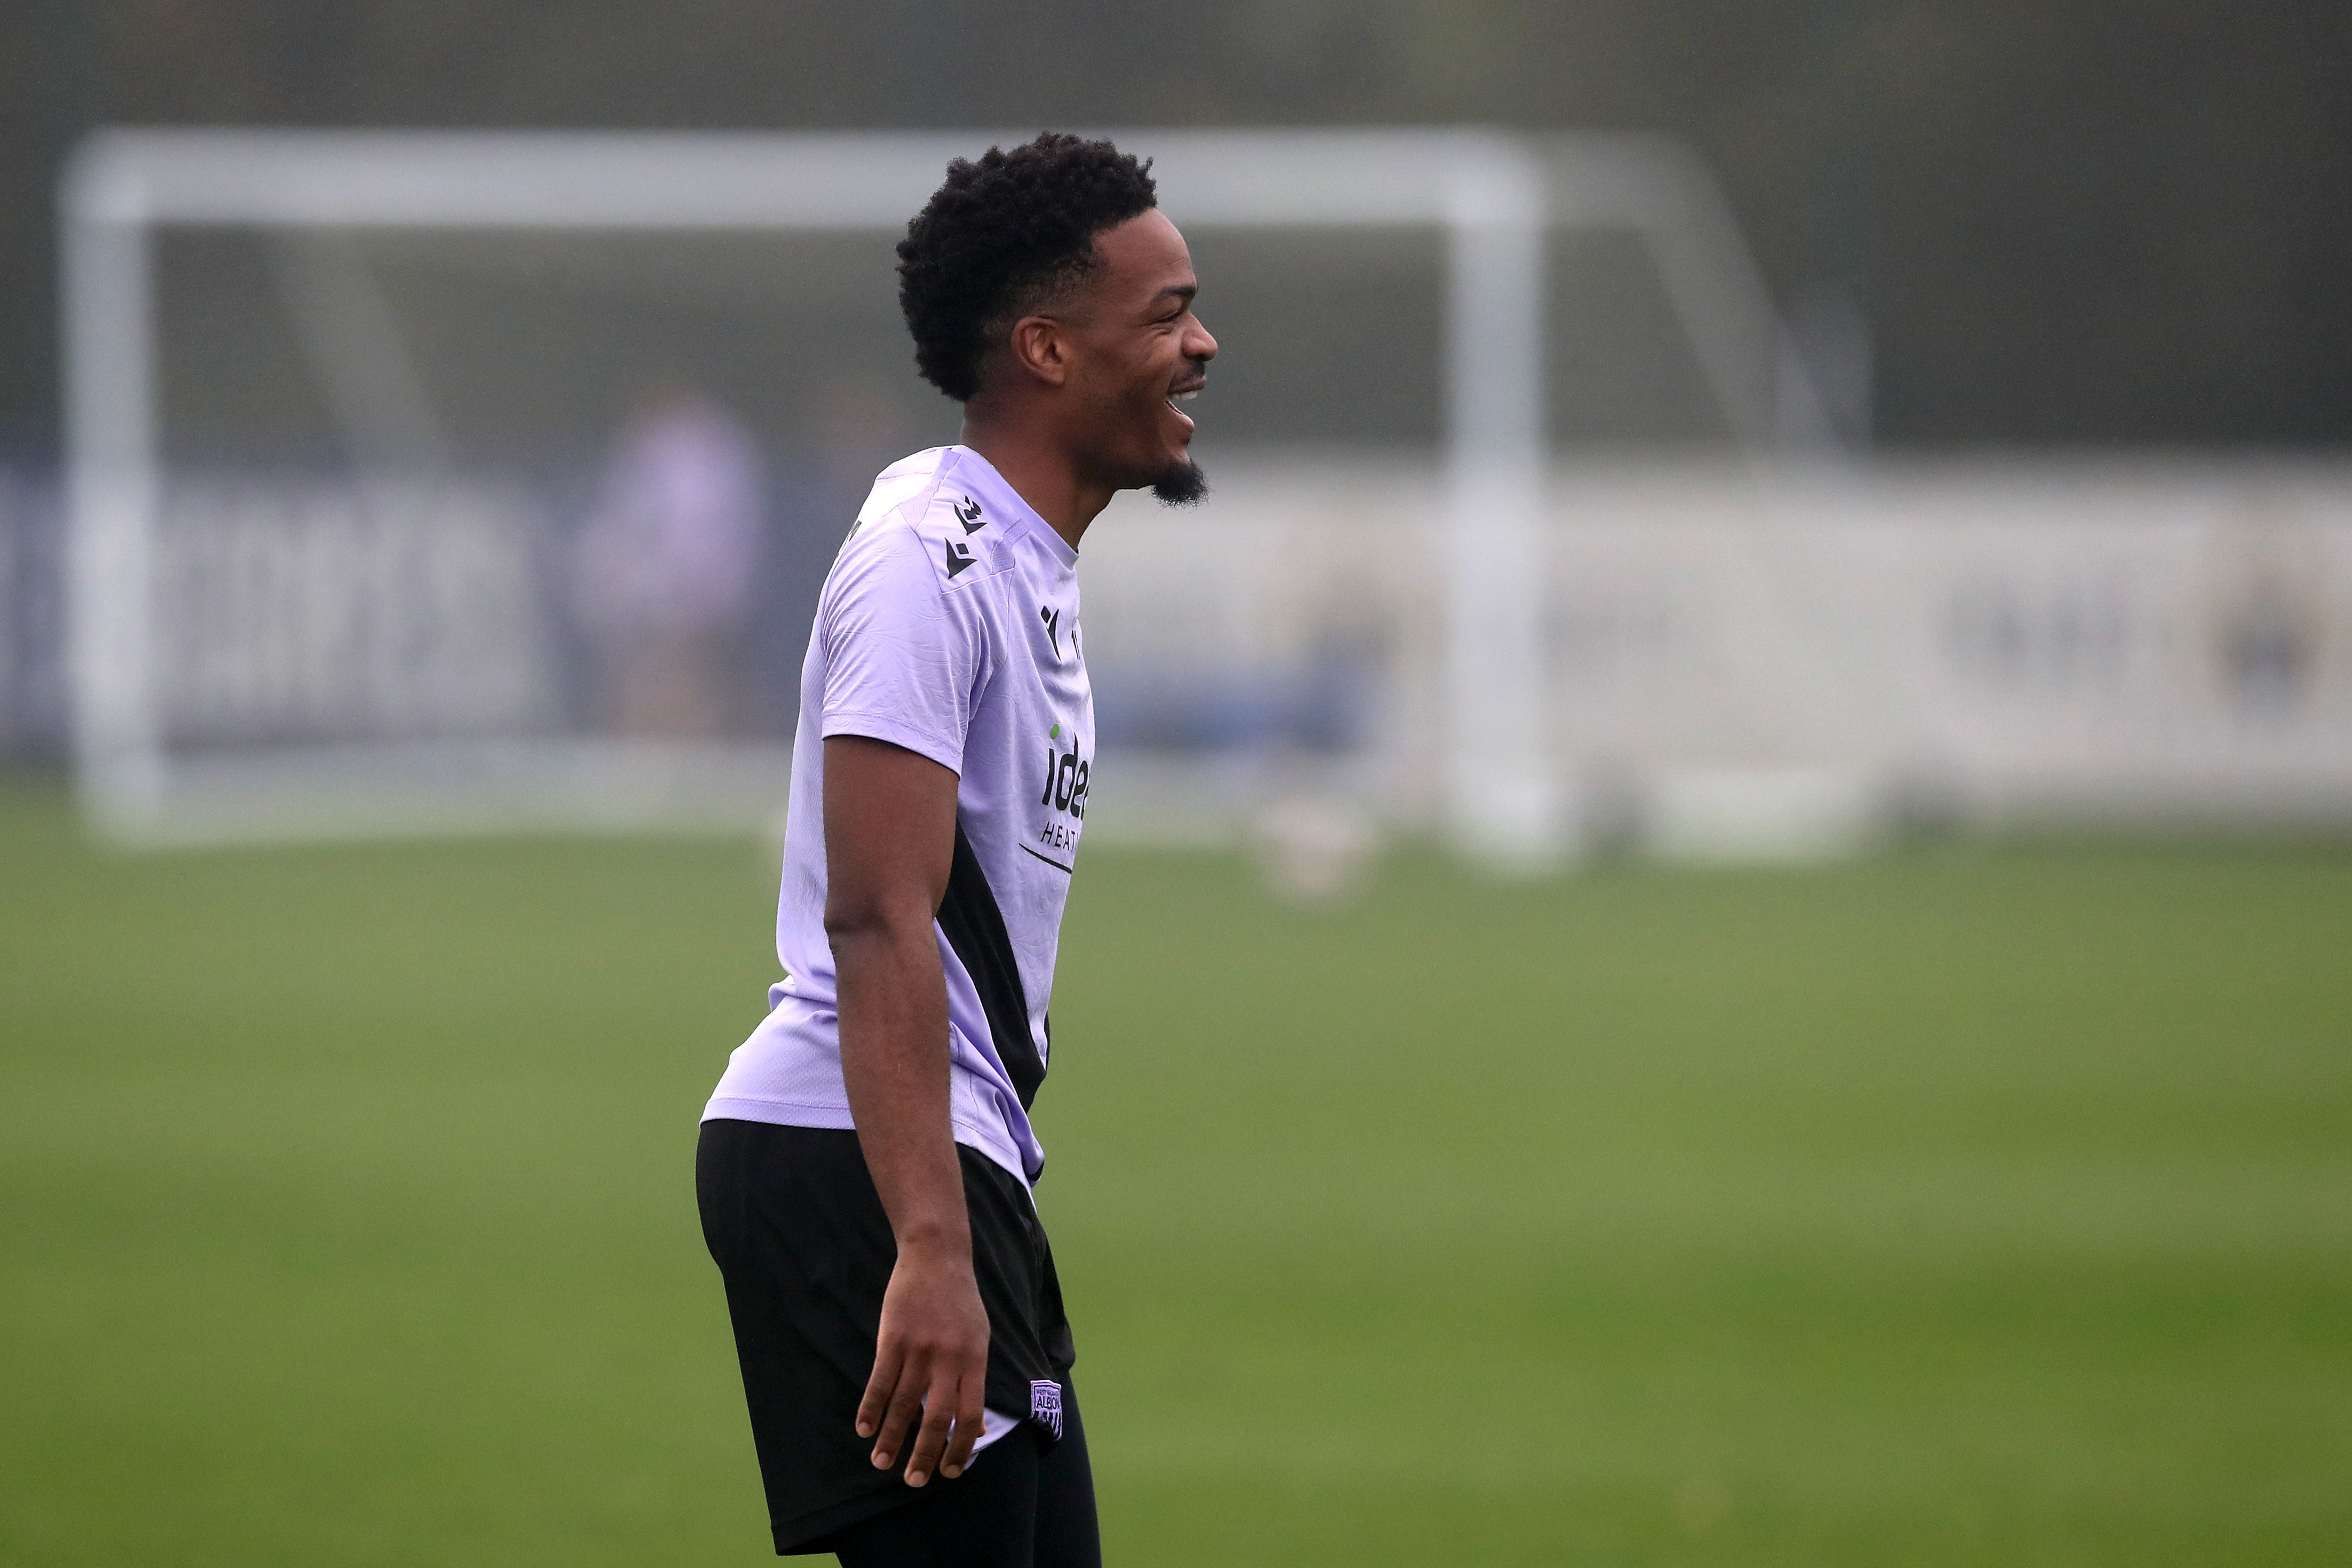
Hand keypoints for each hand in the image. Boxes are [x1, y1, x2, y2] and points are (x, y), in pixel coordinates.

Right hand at [856, 1244, 990, 1485]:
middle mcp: (949, 1358)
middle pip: (937, 1418)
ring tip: (882, 1463)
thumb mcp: (979, 1338)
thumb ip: (974, 1380)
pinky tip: (864, 1429)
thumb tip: (975, 1427)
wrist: (938, 1256)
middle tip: (914, 1481)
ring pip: (904, 1404)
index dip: (960, 1448)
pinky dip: (871, 1408)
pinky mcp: (893, 1338)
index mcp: (975, 1360)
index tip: (951, 1472)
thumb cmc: (961, 1302)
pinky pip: (880, 1381)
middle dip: (925, 1455)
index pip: (971, 1415)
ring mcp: (920, 1348)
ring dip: (891, 1438)